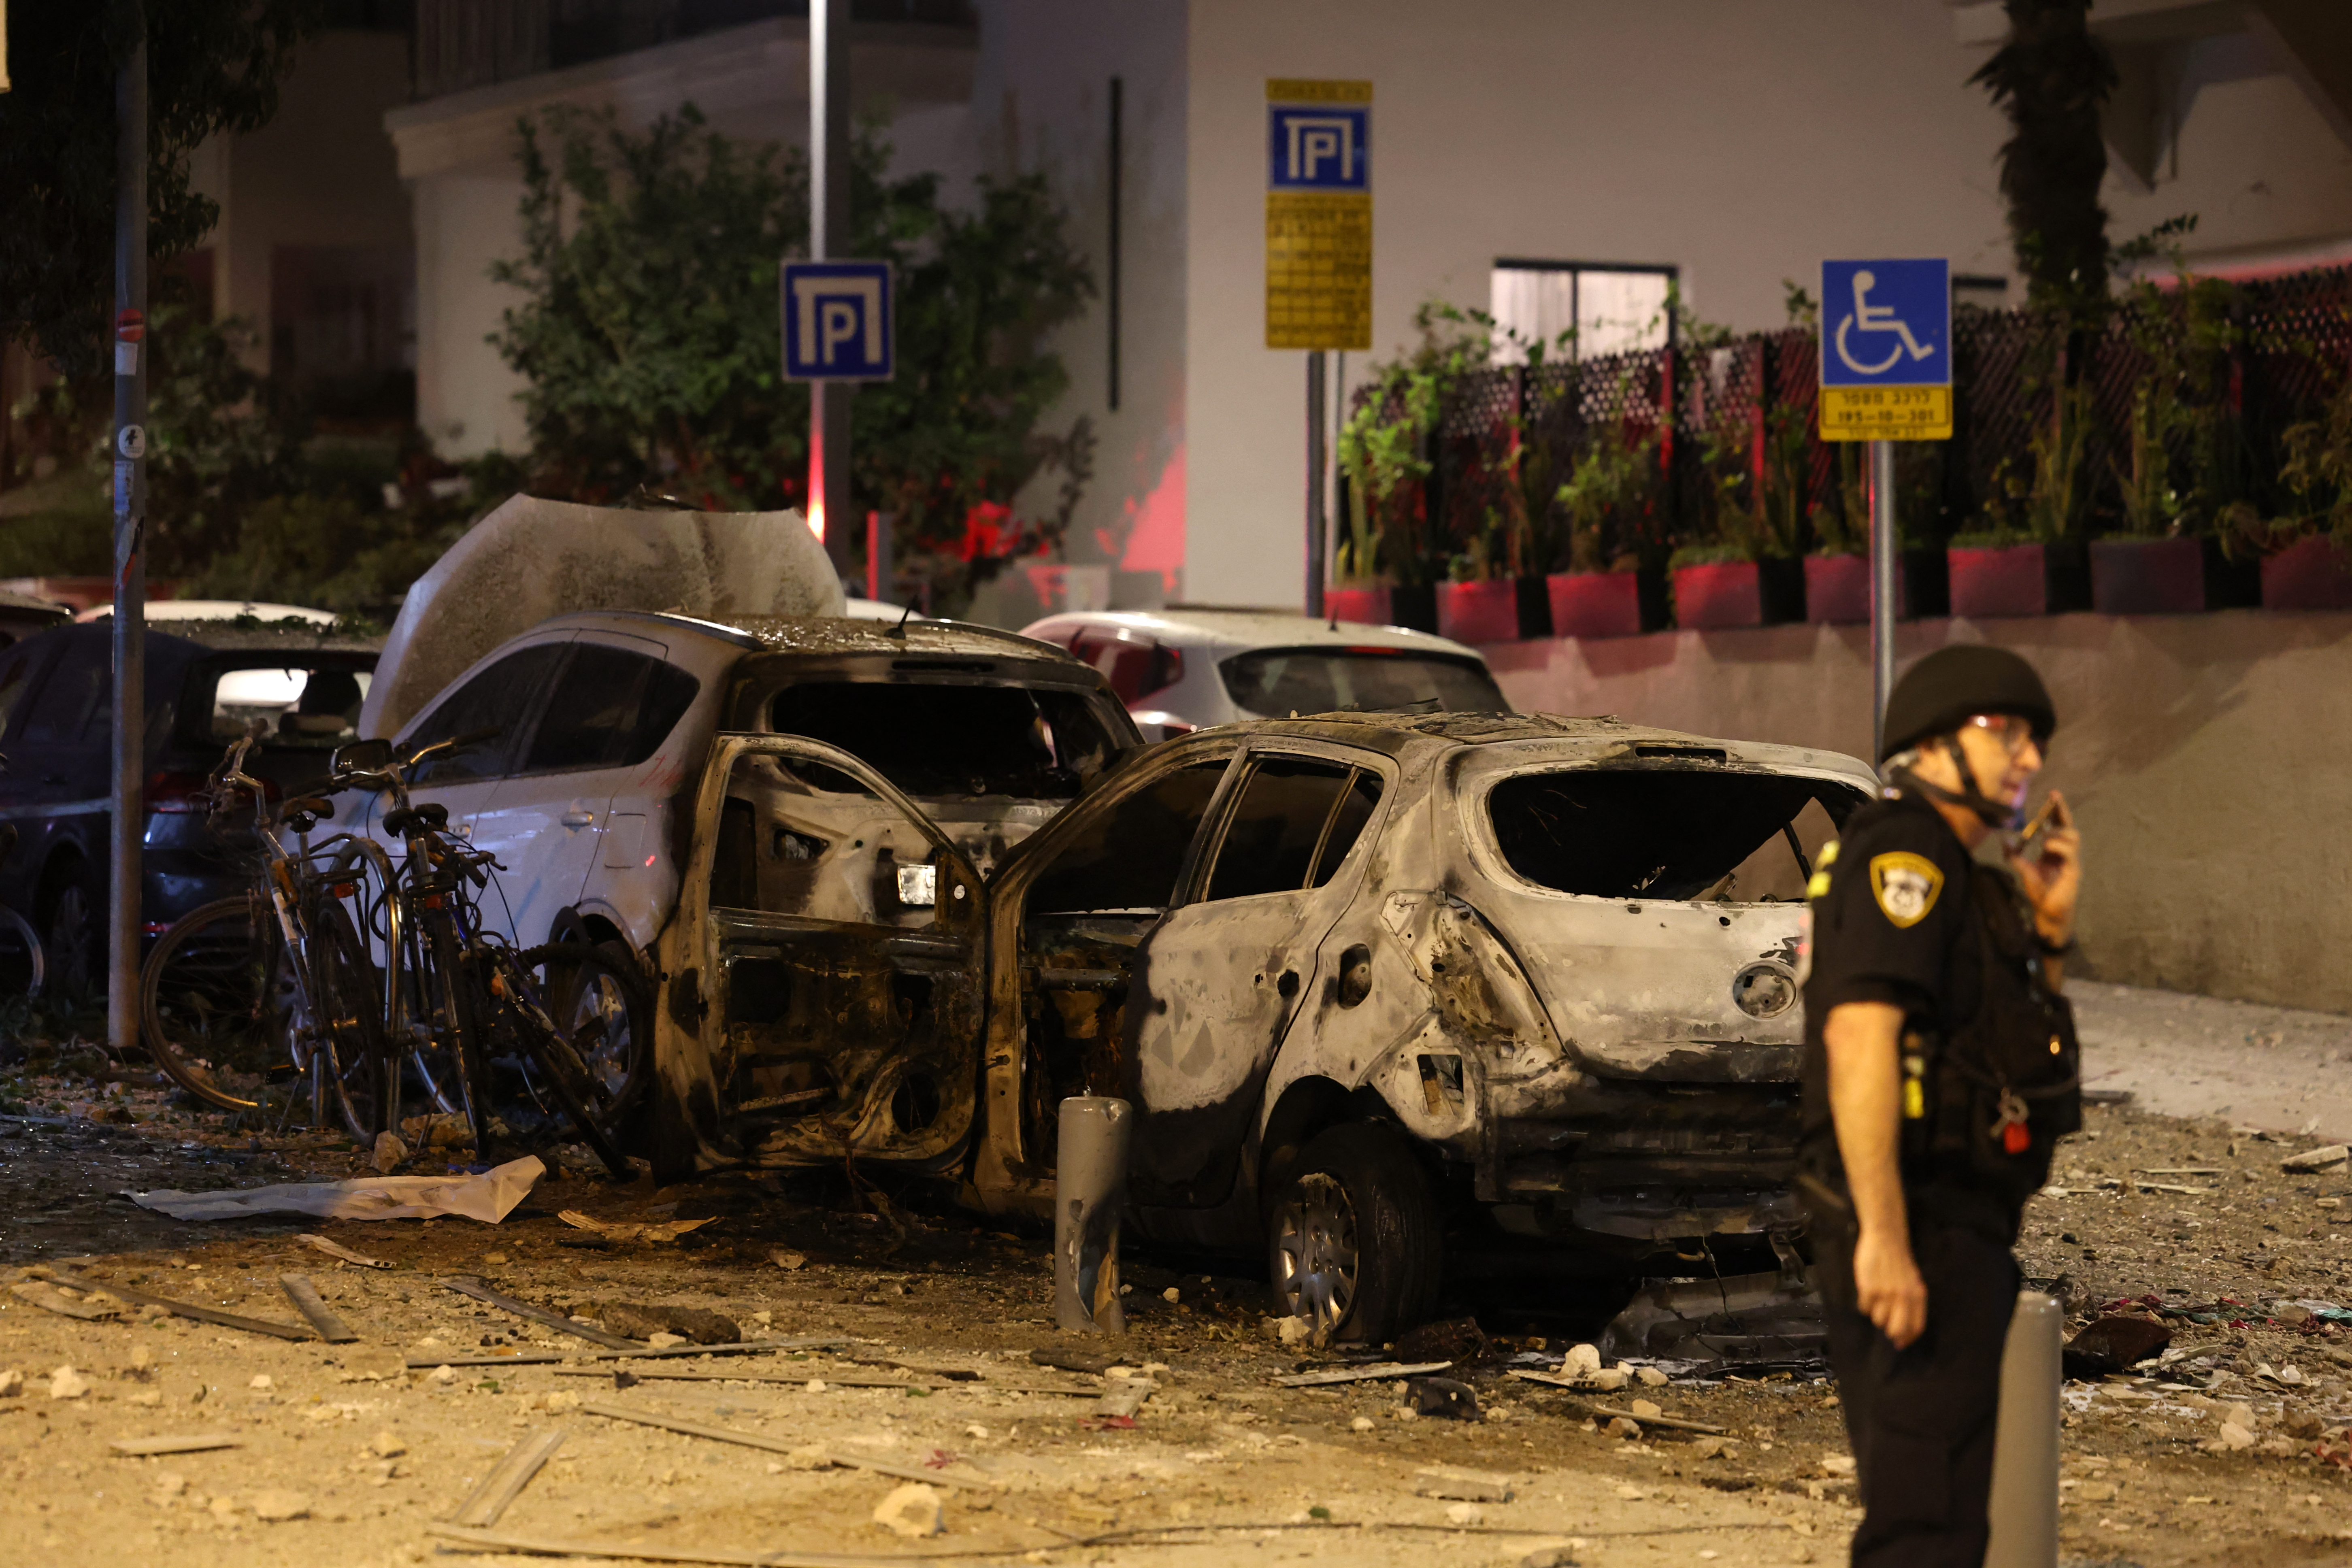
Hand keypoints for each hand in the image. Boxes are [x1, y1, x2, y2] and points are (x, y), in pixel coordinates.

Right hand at [1852, 1226, 1927, 1348]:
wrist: (1886, 1238)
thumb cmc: (1899, 1262)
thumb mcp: (1913, 1282)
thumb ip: (1911, 1303)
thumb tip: (1903, 1329)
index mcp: (1918, 1295)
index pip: (1916, 1327)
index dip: (1908, 1339)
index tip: (1900, 1344)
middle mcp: (1903, 1297)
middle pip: (1896, 1329)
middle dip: (1890, 1332)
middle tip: (1885, 1327)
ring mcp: (1885, 1293)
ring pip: (1878, 1320)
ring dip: (1876, 1315)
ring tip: (1876, 1301)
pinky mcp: (1868, 1288)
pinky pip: (1864, 1308)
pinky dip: (1864, 1305)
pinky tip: (1867, 1293)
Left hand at [2008, 789, 2080, 945]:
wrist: (2048, 911)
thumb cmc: (2040, 891)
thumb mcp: (2023, 869)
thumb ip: (2014, 854)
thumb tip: (2004, 839)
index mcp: (2055, 850)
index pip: (2059, 825)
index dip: (2057, 810)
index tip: (2053, 795)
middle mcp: (2066, 852)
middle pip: (2069, 826)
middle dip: (2061, 811)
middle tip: (2053, 800)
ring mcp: (2072, 860)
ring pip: (2073, 836)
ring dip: (2057, 832)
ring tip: (2043, 836)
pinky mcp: (2074, 871)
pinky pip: (2071, 852)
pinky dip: (2058, 845)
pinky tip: (2047, 846)